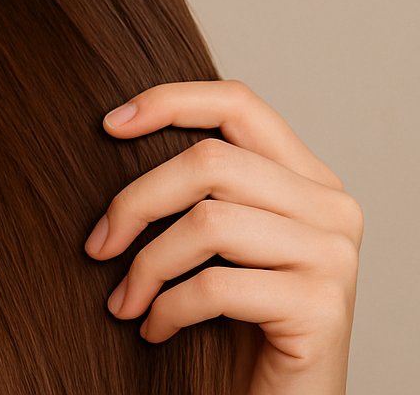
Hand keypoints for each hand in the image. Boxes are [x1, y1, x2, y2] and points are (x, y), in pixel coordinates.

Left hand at [85, 79, 360, 394]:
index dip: (169, 101)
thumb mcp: (220, 243)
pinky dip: (168, 308)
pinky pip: (216, 286)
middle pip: (210, 162)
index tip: (108, 126)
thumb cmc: (239, 324)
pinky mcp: (322, 306)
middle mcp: (331, 208)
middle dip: (136, 201)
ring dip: (146, 265)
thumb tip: (115, 130)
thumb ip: (200, 189)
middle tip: (98, 245)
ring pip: (208, 222)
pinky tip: (154, 329)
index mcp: (307, 178)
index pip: (239, 102)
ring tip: (124, 301)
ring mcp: (333, 256)